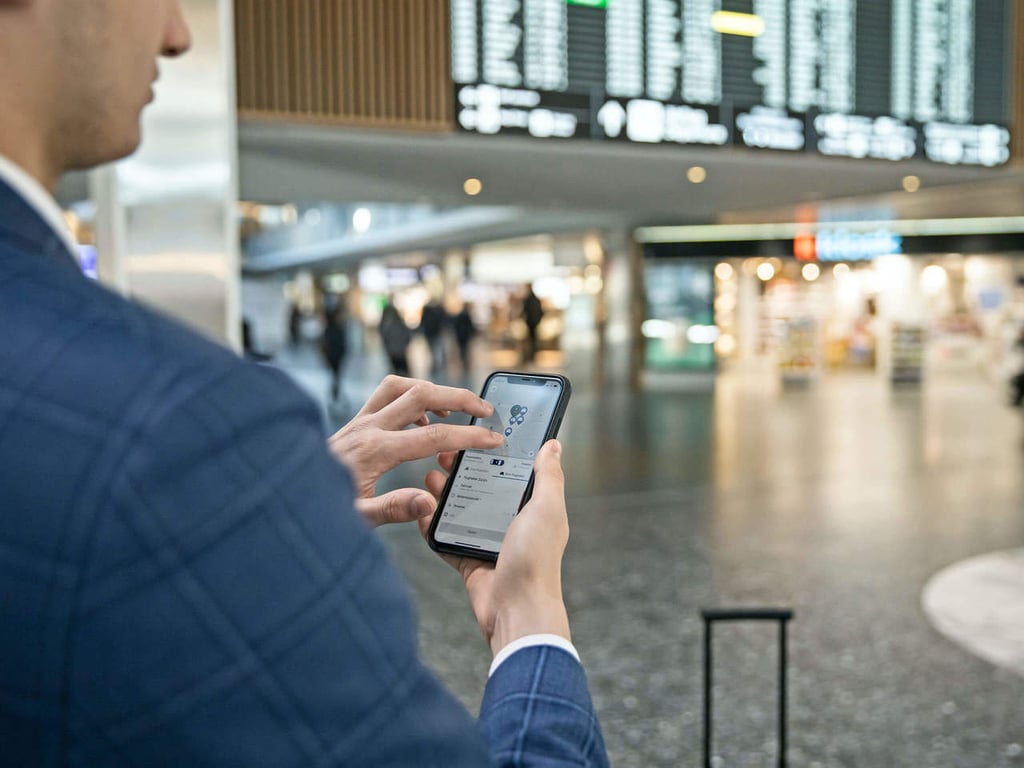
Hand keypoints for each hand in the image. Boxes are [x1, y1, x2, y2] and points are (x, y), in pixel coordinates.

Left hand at [328, 375, 502, 526]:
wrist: (281, 495)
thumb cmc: (316, 510)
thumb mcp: (356, 520)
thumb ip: (393, 509)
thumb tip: (429, 501)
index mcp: (374, 451)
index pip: (434, 436)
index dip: (469, 437)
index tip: (493, 439)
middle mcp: (367, 427)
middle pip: (421, 393)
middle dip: (459, 397)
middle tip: (484, 409)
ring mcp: (358, 421)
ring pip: (400, 386)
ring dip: (431, 390)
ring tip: (452, 410)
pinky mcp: (352, 423)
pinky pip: (385, 396)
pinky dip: (409, 399)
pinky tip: (419, 423)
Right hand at [420, 440, 570, 655]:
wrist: (517, 609)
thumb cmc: (536, 559)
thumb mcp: (546, 509)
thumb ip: (549, 476)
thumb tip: (554, 445)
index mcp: (533, 510)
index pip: (511, 473)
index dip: (494, 455)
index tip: (475, 438)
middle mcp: (511, 524)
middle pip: (482, 489)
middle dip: (463, 472)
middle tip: (444, 456)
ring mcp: (488, 543)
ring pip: (461, 512)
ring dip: (444, 494)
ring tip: (429, 477)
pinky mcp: (469, 561)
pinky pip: (446, 539)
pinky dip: (432, 525)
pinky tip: (420, 509)